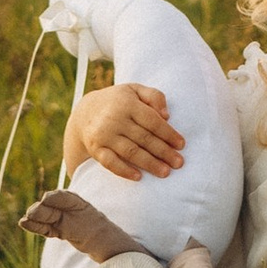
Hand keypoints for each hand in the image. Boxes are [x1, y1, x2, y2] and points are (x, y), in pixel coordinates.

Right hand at [67, 82, 181, 180]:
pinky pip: (110, 163)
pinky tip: (138, 177)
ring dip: (149, 164)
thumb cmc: (118, 101)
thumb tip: (167, 115)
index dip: (168, 133)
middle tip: (178, 163)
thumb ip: (154, 96)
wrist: (85, 113)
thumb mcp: (135, 90)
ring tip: (165, 172)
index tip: (181, 145)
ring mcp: (104, 135)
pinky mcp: (95, 149)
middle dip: (163, 152)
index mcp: (127, 103)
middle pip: (144, 138)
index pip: (152, 120)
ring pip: (130, 152)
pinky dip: (124, 171)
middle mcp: (114, 119)